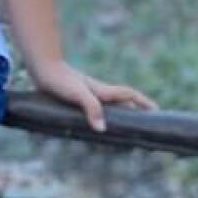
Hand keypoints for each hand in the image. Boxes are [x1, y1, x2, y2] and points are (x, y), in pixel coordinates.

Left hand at [31, 58, 156, 131]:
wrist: (41, 67)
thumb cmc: (59, 80)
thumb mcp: (78, 94)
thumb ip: (91, 109)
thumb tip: (103, 129)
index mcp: (102, 91)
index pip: (129, 95)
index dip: (143, 102)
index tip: (157, 110)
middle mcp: (96, 92)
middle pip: (120, 102)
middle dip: (133, 111)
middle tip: (141, 125)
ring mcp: (85, 93)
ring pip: (106, 105)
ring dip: (115, 114)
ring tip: (120, 129)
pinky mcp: (73, 96)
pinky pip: (90, 107)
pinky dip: (97, 115)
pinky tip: (90, 123)